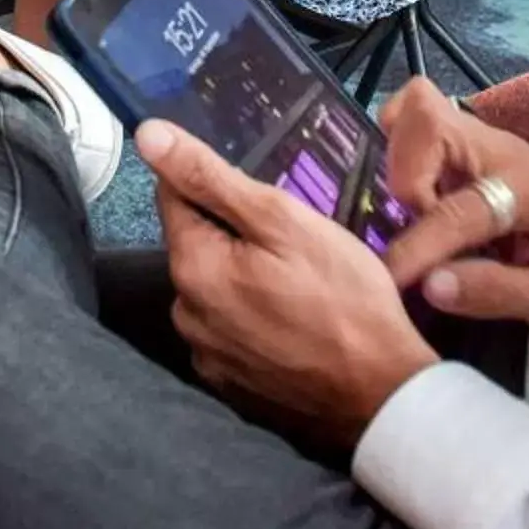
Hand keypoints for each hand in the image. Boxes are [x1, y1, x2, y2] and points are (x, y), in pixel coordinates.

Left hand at [142, 121, 437, 444]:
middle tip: (294, 245)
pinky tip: (294, 325)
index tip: (260, 196)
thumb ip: (210, 177)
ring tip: (299, 287)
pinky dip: (253, 321)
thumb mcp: (283, 220)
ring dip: (243, 279)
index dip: (216, 184)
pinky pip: (230, 331)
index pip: (174, 196)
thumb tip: (147, 134)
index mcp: (192, 268)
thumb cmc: (342, 298)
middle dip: (234, 235)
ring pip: (215, 290)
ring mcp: (207, 357)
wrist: (380, 395)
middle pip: (197, 246)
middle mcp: (185, 314)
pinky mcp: (230, 386)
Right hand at [379, 79, 528, 340]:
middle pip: (428, 118)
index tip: (390, 279)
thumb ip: (497, 293)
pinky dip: (395, 152)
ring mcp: (478, 140)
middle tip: (405, 229)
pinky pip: (412, 122)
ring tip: (406, 215)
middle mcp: (500, 150)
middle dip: (401, 175)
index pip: (462, 208)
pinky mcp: (461, 143)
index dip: (420, 245)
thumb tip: (431, 286)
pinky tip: (408, 202)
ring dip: (394, 160)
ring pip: (414, 110)